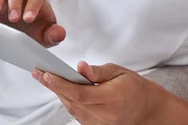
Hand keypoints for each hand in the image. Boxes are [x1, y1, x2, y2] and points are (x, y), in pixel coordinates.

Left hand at [33, 61, 171, 124]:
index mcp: (114, 97)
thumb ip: (97, 71)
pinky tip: (63, 91)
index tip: (46, 74)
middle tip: (39, 73)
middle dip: (54, 87)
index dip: (60, 84)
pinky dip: (69, 102)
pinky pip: (78, 115)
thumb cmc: (135, 88)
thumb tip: (80, 67)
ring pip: (73, 110)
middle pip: (73, 102)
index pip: (80, 93)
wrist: (149, 110)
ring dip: (59, 94)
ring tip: (48, 79)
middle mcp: (106, 114)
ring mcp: (101, 124)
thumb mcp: (119, 72)